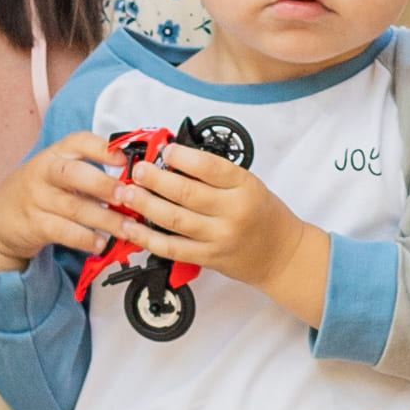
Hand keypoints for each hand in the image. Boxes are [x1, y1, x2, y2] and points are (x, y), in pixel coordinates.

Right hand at [0, 133, 161, 276]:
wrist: (0, 219)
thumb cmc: (42, 192)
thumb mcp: (60, 174)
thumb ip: (92, 173)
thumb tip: (138, 180)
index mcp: (57, 154)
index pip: (79, 141)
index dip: (103, 148)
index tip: (126, 159)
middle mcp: (44, 172)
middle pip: (73, 174)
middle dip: (104, 184)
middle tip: (130, 196)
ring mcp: (37, 199)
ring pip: (73, 207)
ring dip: (105, 219)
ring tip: (128, 228)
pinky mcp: (34, 224)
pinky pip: (62, 231)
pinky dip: (85, 238)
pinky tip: (102, 243)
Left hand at [135, 142, 318, 319]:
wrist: (282, 255)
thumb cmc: (264, 216)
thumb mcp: (249, 185)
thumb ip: (216, 176)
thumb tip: (174, 162)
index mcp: (245, 187)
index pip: (210, 167)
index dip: (183, 157)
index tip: (165, 151)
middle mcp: (233, 212)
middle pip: (186, 192)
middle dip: (155, 179)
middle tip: (139, 171)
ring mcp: (219, 237)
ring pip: (174, 219)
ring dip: (146, 205)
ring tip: (128, 193)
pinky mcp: (208, 258)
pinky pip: (172, 247)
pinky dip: (147, 238)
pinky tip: (132, 228)